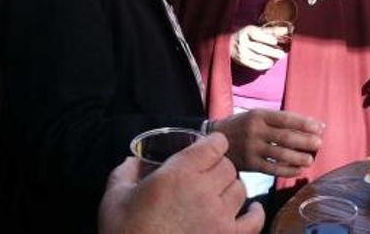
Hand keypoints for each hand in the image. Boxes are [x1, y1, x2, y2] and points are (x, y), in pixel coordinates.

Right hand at [98, 133, 263, 233]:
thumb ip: (126, 172)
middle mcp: (204, 190)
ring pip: (240, 189)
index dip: (213, 144)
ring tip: (219, 194)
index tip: (208, 148)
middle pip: (228, 167)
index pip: (214, 145)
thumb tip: (134, 160)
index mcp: (179, 173)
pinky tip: (251, 210)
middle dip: (219, 167)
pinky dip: (255, 213)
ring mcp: (219, 216)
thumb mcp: (114, 197)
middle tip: (207, 175)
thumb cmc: (123, 231)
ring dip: (231, 189)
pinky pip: (254, 221)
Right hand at [212, 108, 323, 176]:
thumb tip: (310, 126)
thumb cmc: (242, 126)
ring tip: (310, 160)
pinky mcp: (249, 164)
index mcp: (258, 115)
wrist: (214, 140)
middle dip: (304, 141)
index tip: (320, 127)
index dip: (304, 123)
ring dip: (298, 158)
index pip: (285, 118)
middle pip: (284, 137)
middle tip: (319, 144)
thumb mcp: (256, 116)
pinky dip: (287, 170)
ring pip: (280, 154)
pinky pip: (272, 169)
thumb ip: (279, 121)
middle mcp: (255, 131)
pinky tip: (298, 170)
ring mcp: (251, 148)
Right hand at [230, 25, 285, 70]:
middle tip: (282, 54)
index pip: (257, 35)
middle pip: (259, 48)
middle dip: (272, 52)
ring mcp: (242, 52)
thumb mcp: (257, 30)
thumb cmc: (248, 35)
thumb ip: (272, 31)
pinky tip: (270, 64)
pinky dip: (264, 65)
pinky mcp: (242, 61)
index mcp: (247, 31)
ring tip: (278, 59)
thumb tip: (287, 30)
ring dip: (270, 59)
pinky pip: (254, 65)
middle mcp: (243, 41)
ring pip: (258, 57)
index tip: (275, 41)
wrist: (230, 44)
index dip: (267, 38)